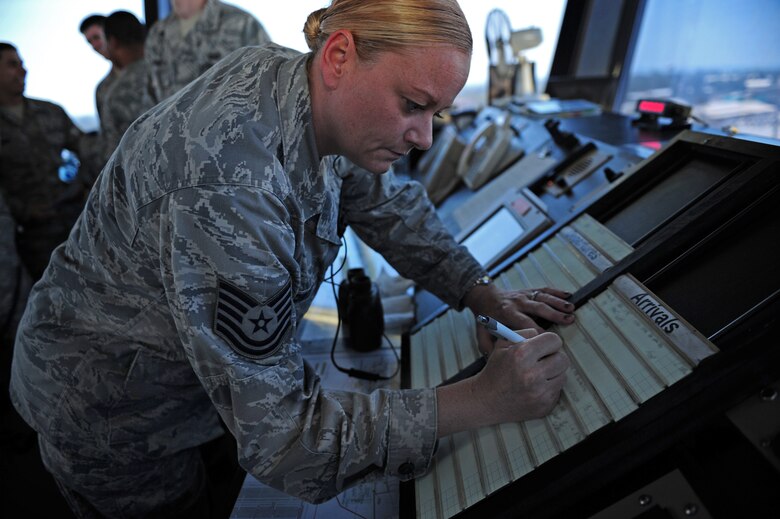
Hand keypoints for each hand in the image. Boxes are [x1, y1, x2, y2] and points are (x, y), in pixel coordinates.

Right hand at [436, 330, 569, 435]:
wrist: (486, 400)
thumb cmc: (495, 370)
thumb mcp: (502, 344)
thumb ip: (525, 334)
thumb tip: (545, 336)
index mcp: (522, 355)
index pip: (554, 340)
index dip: (550, 341)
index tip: (546, 346)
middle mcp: (532, 375)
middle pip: (563, 359)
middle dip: (554, 357)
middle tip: (544, 360)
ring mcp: (540, 393)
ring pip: (562, 375)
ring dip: (552, 373)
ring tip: (537, 375)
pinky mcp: (544, 407)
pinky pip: (557, 391)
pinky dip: (548, 388)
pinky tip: (534, 388)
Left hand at [469, 284, 574, 354]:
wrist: (484, 298)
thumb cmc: (486, 320)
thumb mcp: (482, 335)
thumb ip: (489, 348)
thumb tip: (499, 362)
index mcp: (507, 314)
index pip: (524, 323)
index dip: (537, 331)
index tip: (549, 341)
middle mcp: (517, 303)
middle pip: (537, 308)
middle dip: (554, 314)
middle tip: (568, 321)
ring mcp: (524, 295)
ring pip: (543, 298)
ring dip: (558, 303)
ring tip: (571, 310)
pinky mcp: (529, 291)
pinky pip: (544, 290)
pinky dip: (556, 292)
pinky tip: (568, 295)